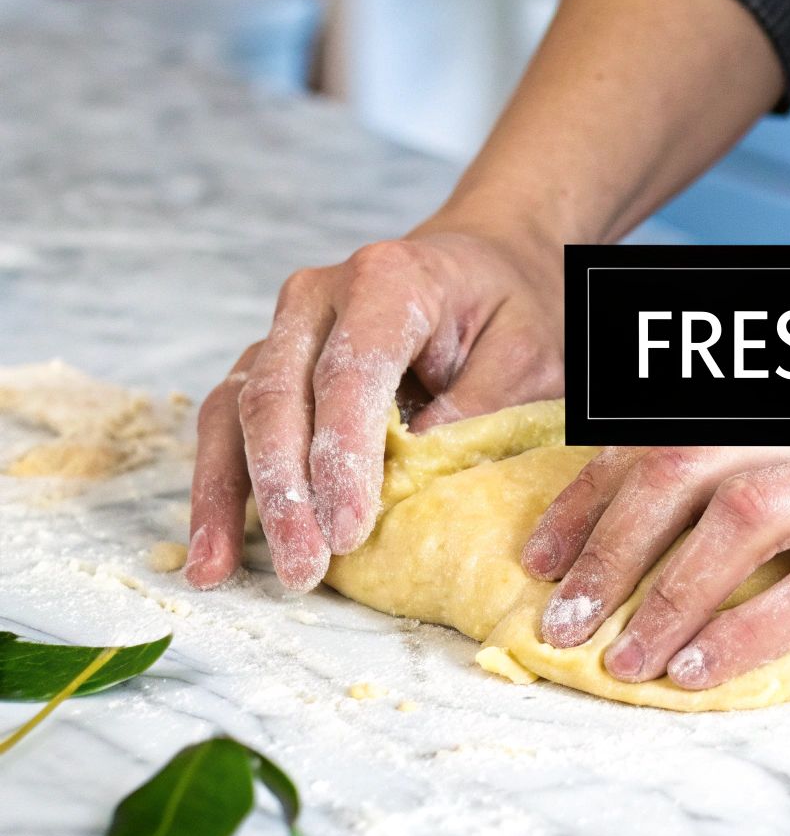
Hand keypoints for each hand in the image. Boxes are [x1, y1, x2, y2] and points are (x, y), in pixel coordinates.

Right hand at [186, 229, 564, 589]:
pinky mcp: (268, 363)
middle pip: (280, 398)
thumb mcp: (526, 354)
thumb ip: (476, 409)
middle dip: (286, 492)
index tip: (349, 531)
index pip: (349, 375)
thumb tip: (413, 480)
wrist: (483, 266)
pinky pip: (228, 425)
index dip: (343, 457)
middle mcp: (318, 299)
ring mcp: (283, 329)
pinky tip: (217, 548)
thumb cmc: (509, 310)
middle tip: (303, 569)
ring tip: (220, 569)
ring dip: (229, 496)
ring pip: (235, 414)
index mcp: (386, 281)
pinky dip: (219, 486)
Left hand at [524, 446, 789, 689]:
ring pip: (735, 520)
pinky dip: (746, 627)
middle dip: (602, 537)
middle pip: (684, 462)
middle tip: (555, 607)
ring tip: (614, 655)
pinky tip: (702, 665)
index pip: (683, 429)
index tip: (554, 539)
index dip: (599, 486)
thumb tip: (744, 534)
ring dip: (658, 591)